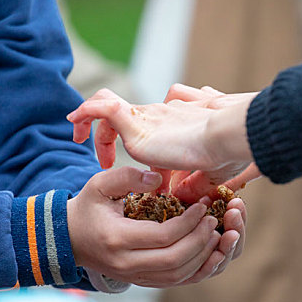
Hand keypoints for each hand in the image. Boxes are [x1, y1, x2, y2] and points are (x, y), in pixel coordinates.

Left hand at [67, 86, 260, 201]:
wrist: (227, 138)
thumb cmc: (227, 154)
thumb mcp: (208, 174)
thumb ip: (194, 183)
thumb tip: (181, 197)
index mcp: (175, 125)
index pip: (150, 128)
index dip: (144, 150)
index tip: (152, 181)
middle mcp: (160, 115)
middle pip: (125, 114)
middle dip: (108, 135)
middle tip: (104, 160)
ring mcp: (147, 117)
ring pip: (108, 104)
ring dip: (91, 120)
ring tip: (78, 137)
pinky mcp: (136, 123)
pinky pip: (103, 108)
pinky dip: (87, 112)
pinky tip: (74, 122)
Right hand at [67, 166, 241, 286]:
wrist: (69, 238)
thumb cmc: (88, 207)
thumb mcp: (99, 183)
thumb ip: (127, 176)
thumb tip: (157, 179)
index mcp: (117, 238)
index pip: (163, 236)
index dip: (189, 222)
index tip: (201, 206)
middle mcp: (126, 263)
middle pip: (174, 260)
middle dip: (200, 240)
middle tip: (213, 220)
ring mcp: (133, 276)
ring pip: (177, 275)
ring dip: (201, 257)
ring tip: (213, 234)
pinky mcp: (141, 280)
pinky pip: (173, 281)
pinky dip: (194, 270)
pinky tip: (207, 253)